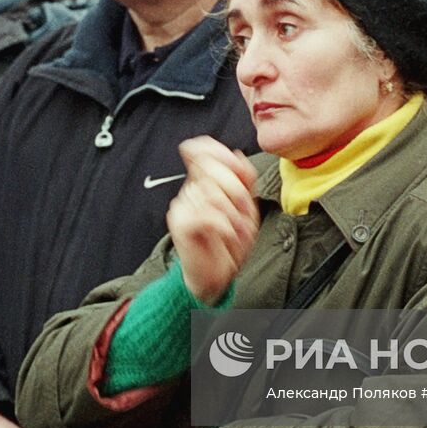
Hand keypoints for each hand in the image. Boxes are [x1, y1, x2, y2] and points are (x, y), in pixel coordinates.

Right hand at [167, 137, 258, 305]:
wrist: (215, 277)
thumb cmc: (231, 242)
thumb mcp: (246, 206)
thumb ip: (243, 178)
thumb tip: (236, 154)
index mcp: (204, 181)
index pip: (203, 150)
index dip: (218, 151)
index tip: (235, 163)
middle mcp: (190, 190)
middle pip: (213, 170)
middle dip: (237, 192)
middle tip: (244, 213)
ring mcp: (182, 206)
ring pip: (213, 194)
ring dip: (234, 215)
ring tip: (236, 230)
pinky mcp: (180, 223)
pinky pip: (208, 215)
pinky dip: (225, 227)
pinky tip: (228, 236)